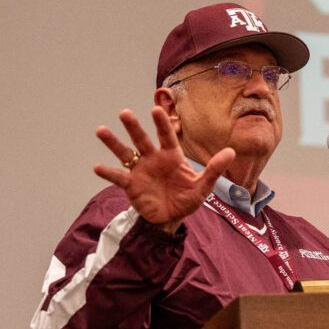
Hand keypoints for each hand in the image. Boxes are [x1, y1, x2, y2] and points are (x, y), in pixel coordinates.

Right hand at [94, 107, 234, 232]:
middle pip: (142, 140)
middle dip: (133, 127)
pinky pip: (118, 177)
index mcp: (171, 156)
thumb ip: (214, 168)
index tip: (155, 109)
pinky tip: (97, 166)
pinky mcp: (131, 185)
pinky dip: (108, 173)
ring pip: (125, 154)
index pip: (166, 136)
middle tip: (124, 113)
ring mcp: (140, 171)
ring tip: (101, 130)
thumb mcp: (203, 186)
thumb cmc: (187, 199)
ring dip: (113, 143)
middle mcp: (153, 159)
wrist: (171, 219)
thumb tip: (231, 151)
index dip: (161, 123)